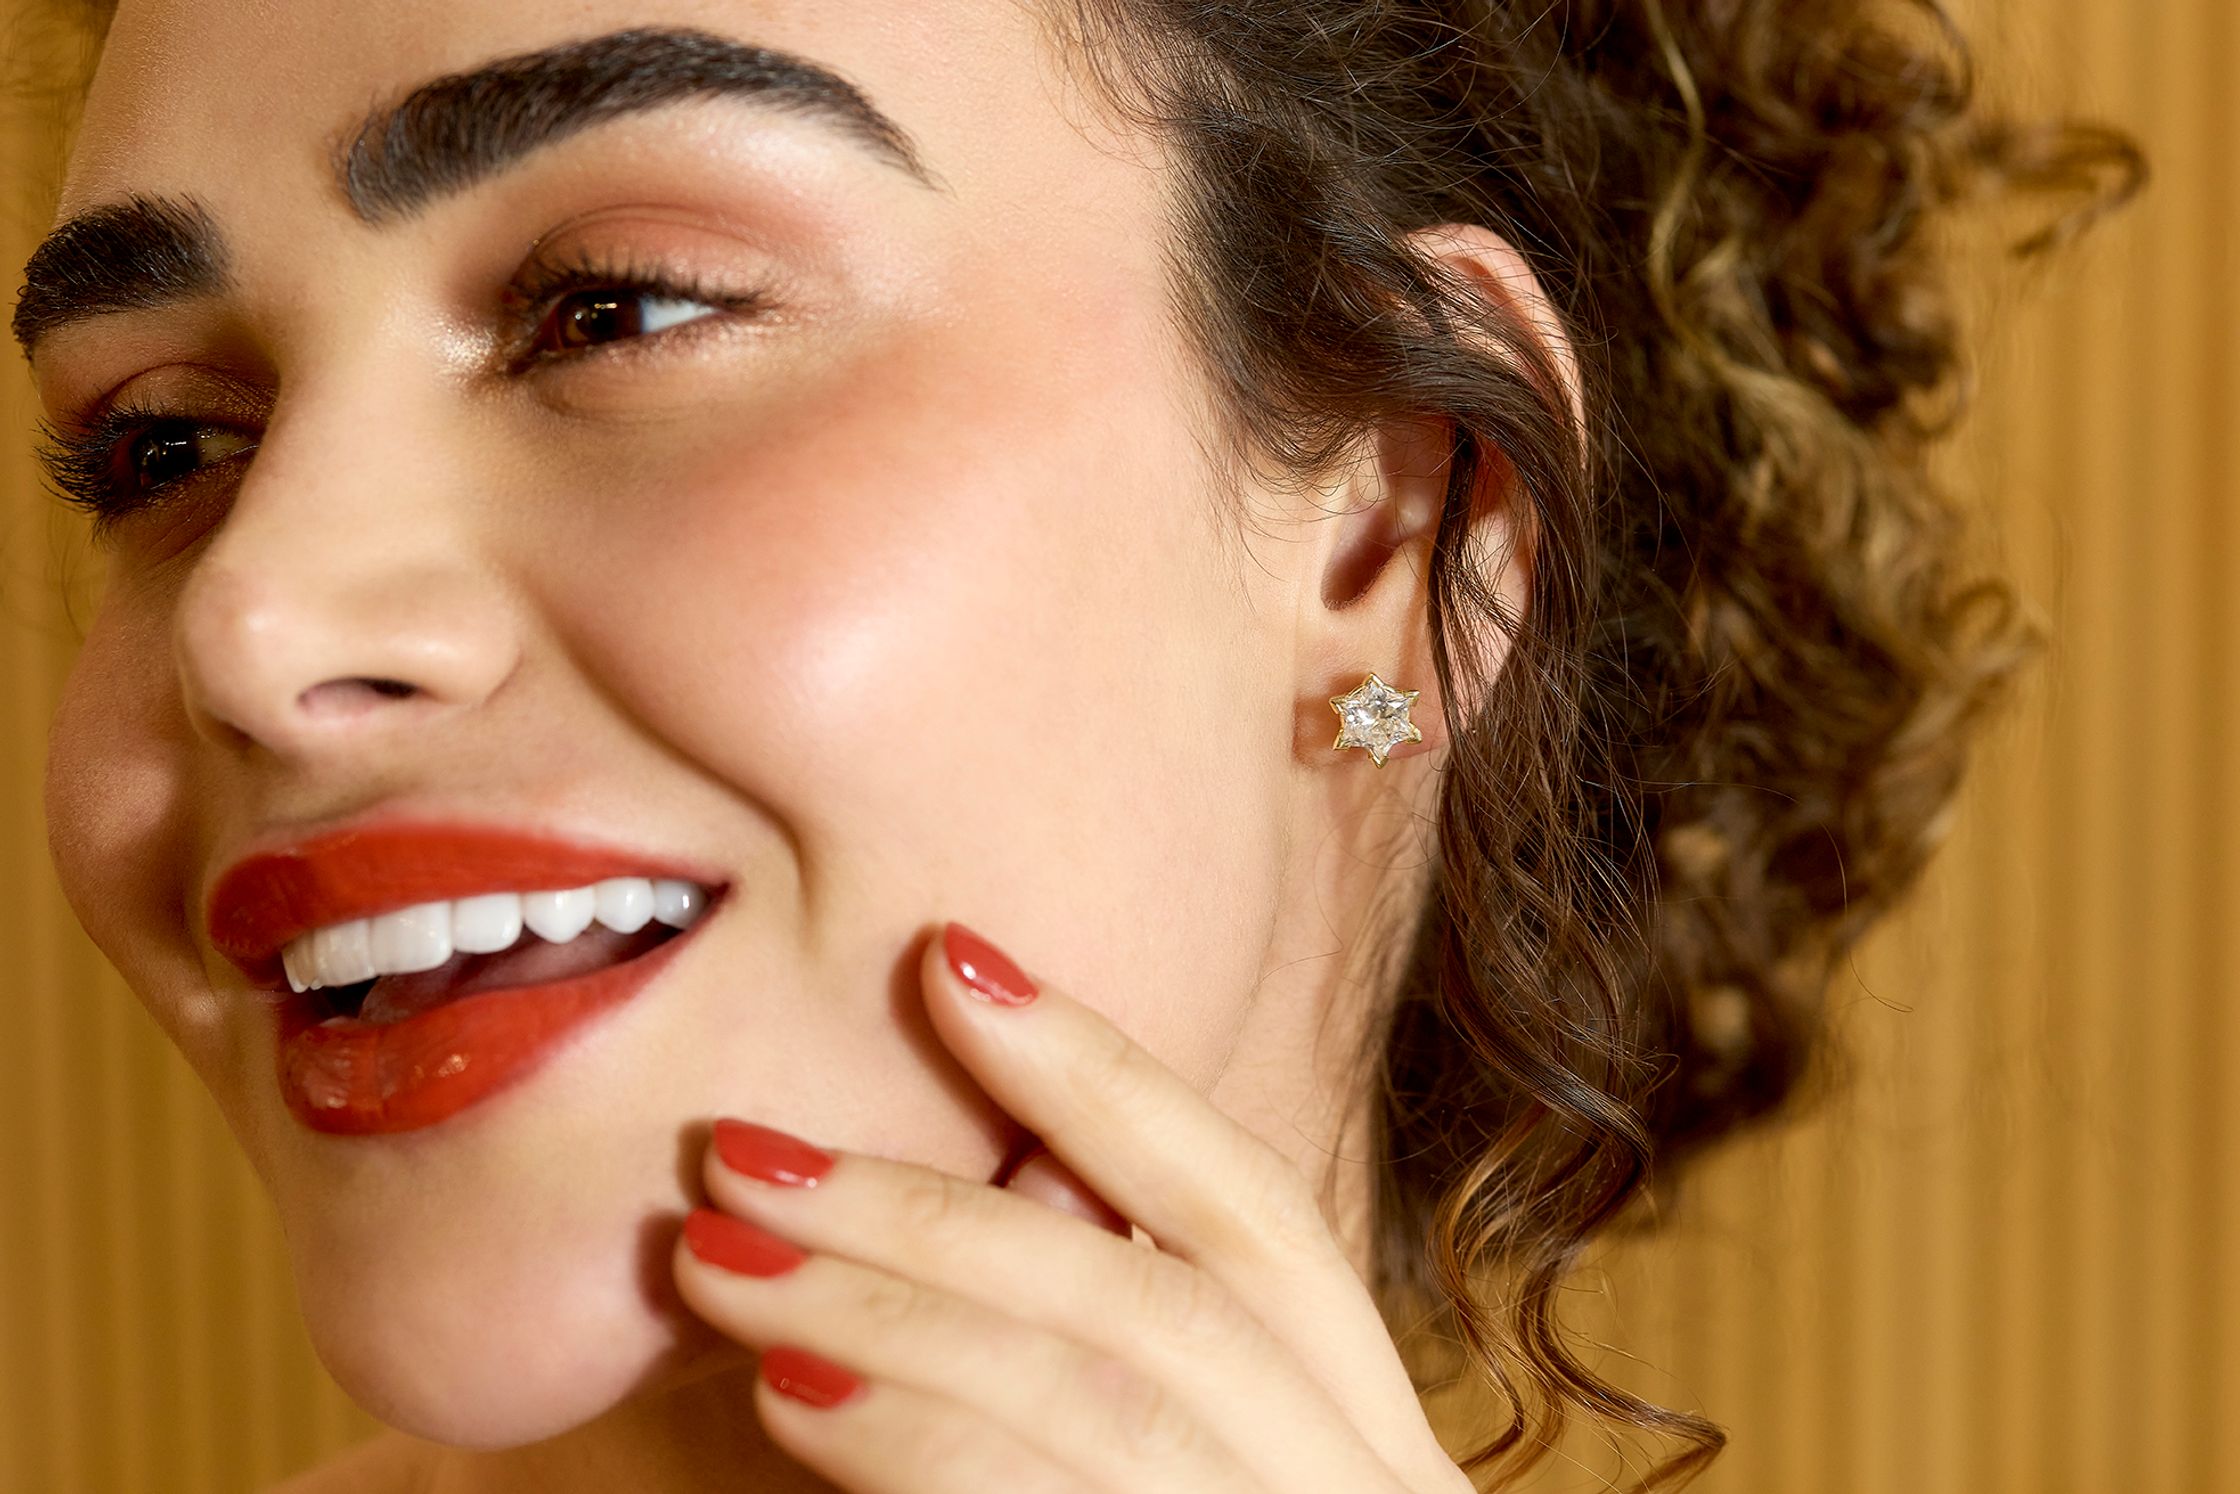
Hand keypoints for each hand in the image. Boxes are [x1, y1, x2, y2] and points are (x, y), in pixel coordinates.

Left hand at [670, 920, 1474, 1492]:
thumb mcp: (1203, 1480)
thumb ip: (1107, 1369)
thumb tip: (947, 1225)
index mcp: (1365, 1443)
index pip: (1248, 1215)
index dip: (1106, 1075)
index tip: (951, 959)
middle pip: (1152, 1310)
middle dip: (938, 1217)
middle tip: (743, 1155)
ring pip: (1105, 1408)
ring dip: (897, 1325)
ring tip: (726, 1269)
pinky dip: (929, 1459)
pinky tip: (797, 1414)